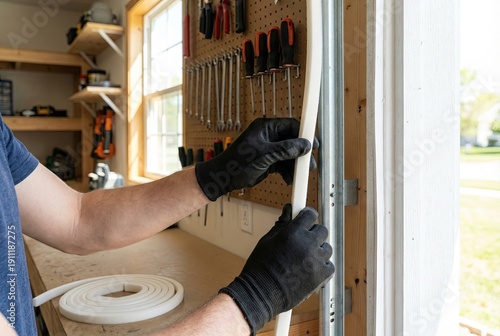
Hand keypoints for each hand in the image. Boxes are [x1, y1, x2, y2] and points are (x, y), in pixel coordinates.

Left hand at [195, 118, 317, 200]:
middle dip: (301, 154)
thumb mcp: (264, 155)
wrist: (225, 178)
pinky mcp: (269, 160)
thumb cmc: (237, 162)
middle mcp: (269, 136)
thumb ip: (285, 149)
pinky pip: (284, 163)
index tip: (314, 144)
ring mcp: (269, 148)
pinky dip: (288, 171)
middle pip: (293, 141)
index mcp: (266, 127)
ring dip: (295, 165)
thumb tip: (304, 145)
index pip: (291, 125)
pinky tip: (289, 179)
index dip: (304, 134)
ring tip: (299, 175)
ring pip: (290, 154)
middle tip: (309, 164)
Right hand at [219, 204, 333, 334]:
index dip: (307, 216)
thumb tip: (288, 209)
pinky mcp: (321, 276)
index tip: (305, 219)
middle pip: (322, 230)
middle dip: (313, 233)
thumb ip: (282, 224)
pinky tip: (310, 269)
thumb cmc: (260, 268)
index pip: (310, 214)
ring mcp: (316, 260)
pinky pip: (330, 265)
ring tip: (304, 258)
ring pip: (327, 248)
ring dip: (318, 250)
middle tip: (302, 240)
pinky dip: (322, 266)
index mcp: (293, 232)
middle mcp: (307, 244)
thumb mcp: (267, 240)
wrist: (261, 293)